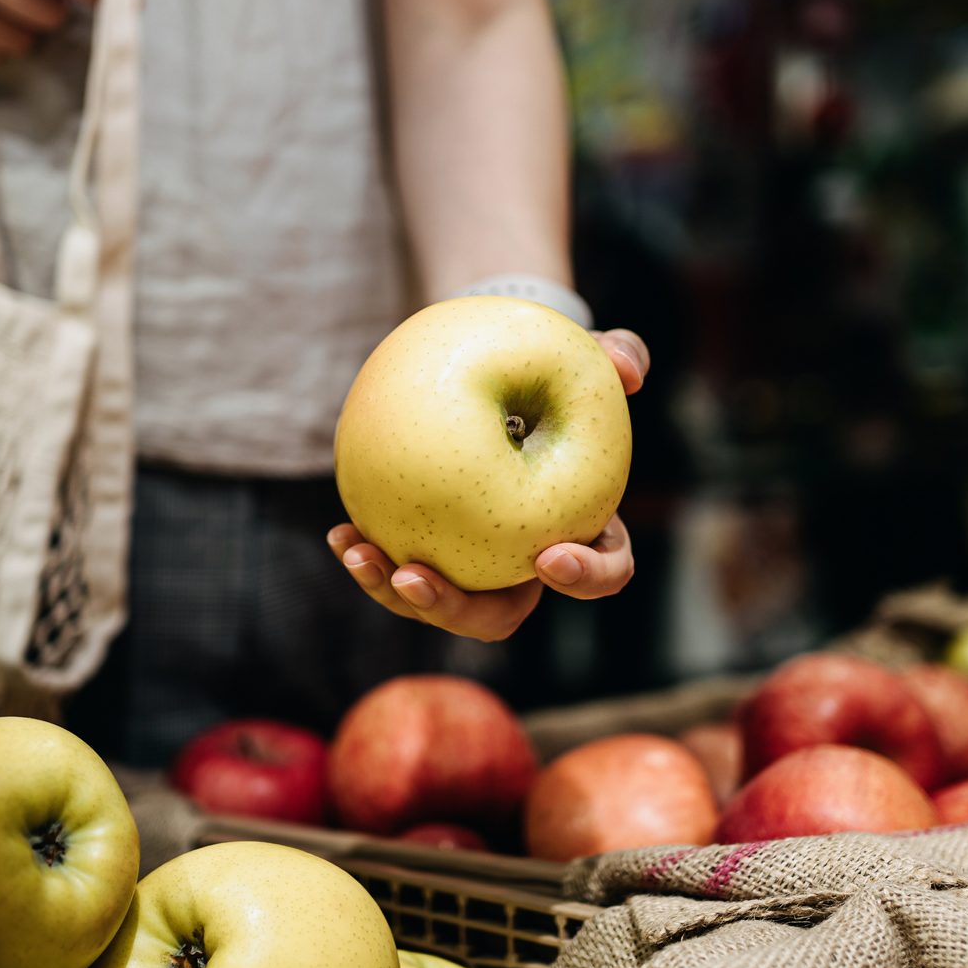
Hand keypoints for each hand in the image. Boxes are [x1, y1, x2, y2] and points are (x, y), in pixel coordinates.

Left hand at [327, 327, 647, 641]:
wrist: (500, 374)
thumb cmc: (555, 369)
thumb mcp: (594, 353)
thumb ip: (619, 354)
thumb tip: (628, 368)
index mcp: (585, 532)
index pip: (602, 572)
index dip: (583, 577)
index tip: (547, 556)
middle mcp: (526, 563)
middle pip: (500, 614)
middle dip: (455, 609)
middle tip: (415, 578)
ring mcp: (474, 565)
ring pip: (439, 603)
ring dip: (394, 592)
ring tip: (360, 554)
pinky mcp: (430, 550)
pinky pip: (397, 568)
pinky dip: (368, 557)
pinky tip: (339, 533)